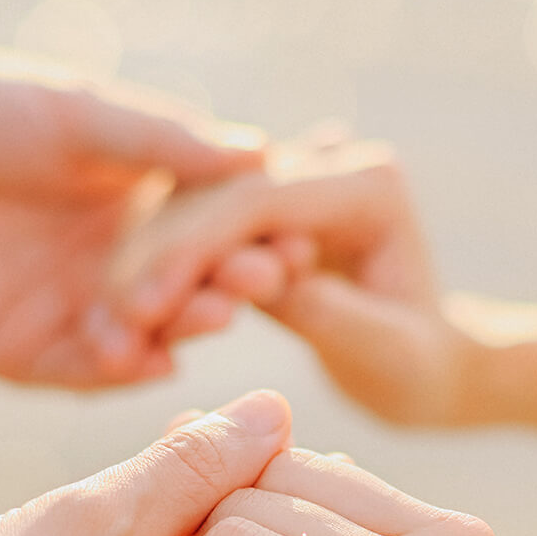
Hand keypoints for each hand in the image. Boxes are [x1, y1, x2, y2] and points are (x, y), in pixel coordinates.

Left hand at [0, 49, 277, 385]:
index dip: (256, 237)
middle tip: (253, 283)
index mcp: (148, 204)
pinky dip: (115, 370)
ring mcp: (76, 313)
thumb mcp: (77, 114)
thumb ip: (161, 139)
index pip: (220, 231)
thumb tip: (262, 149)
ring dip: (178, 330)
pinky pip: (81, 373)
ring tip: (203, 315)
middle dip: (226, 287)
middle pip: (191, 288)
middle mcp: (123, 265)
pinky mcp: (24, 353)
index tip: (289, 238)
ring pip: (145, 337)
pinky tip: (143, 359)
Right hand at [113, 130, 483, 424]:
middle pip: (219, 194)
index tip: (144, 304)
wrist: (429, 370)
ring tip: (107, 323)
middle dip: (159, 253)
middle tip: (110, 315)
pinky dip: (158, 269)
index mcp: (368, 183)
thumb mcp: (386, 353)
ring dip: (147, 261)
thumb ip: (334, 314)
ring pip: (196, 206)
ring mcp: (292, 181)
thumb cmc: (419, 371)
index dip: (196, 248)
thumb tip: (272, 284)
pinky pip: (196, 229)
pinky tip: (117, 313)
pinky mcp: (263, 210)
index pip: (263, 201)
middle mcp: (328, 164)